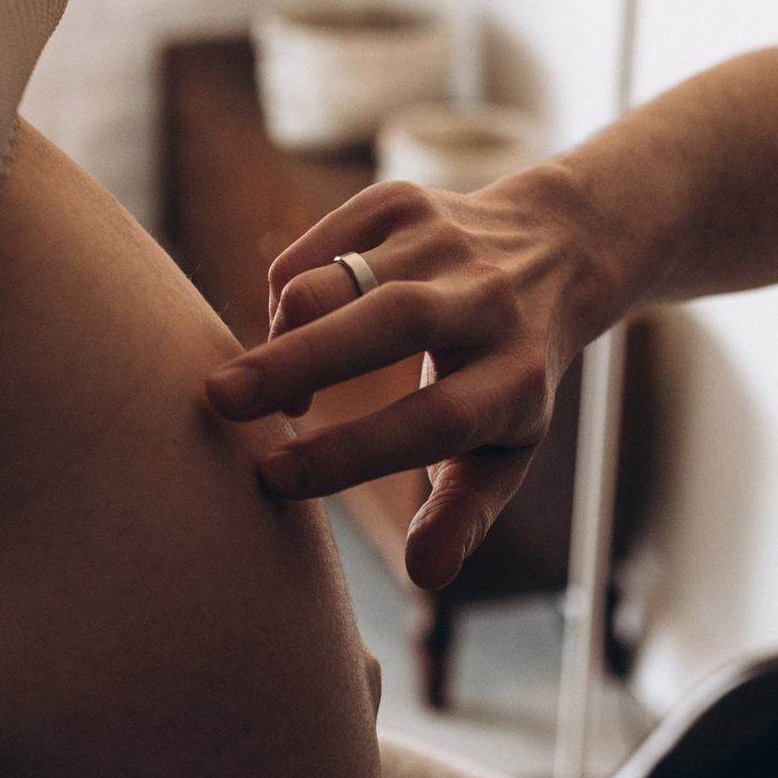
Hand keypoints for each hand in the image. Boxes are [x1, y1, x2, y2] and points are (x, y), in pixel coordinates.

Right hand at [204, 166, 617, 589]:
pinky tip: (297, 332)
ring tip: (268, 393)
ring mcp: (443, 241)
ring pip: (338, 279)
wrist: (557, 249)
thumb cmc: (510, 374)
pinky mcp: (403, 200)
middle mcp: (486, 301)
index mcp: (516, 378)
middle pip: (387, 324)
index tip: (278, 478)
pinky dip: (285, 296)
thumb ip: (464, 513)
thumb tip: (426, 577)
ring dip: (283, 336)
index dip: (354, 452)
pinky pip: (316, 248)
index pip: (434, 421)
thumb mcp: (507, 448)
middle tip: (219, 403)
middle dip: (295, 363)